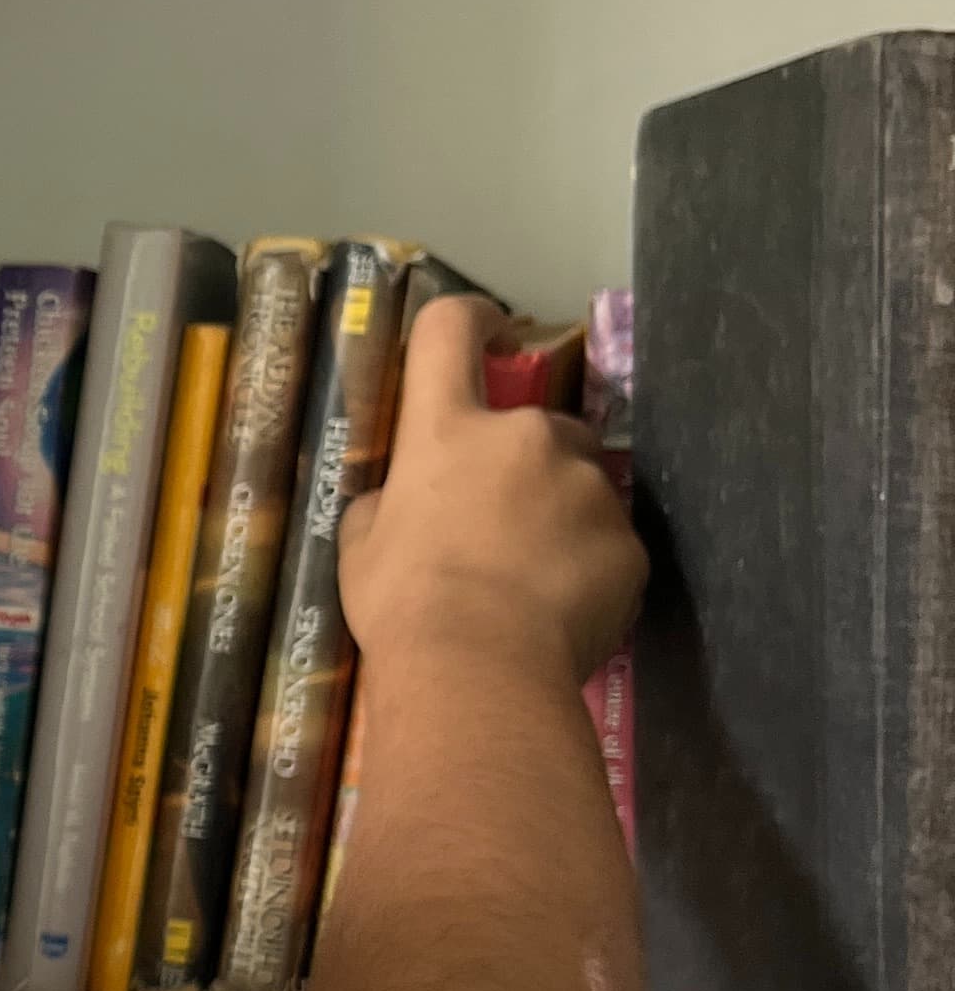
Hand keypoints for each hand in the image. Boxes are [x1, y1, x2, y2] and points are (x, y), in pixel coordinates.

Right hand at [340, 296, 644, 692]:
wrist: (477, 670)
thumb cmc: (404, 602)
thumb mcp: (363, 545)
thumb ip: (393, 503)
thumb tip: (408, 503)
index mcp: (450, 430)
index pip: (449, 332)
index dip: (468, 321)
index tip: (487, 332)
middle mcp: (526, 437)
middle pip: (537, 427)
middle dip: (526, 467)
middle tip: (501, 530)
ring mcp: (586, 486)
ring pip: (581, 486)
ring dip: (561, 517)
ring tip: (532, 584)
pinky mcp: (628, 543)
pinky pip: (609, 546)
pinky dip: (589, 570)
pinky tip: (560, 613)